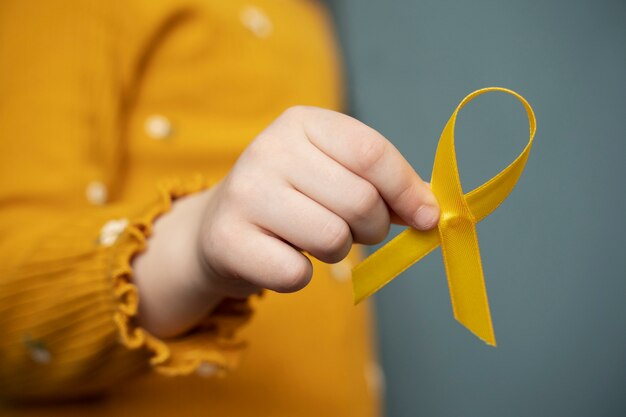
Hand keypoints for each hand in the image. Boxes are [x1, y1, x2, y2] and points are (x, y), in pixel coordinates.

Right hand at [133, 107, 438, 337]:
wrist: (219, 228)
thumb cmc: (291, 199)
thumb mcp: (334, 173)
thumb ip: (382, 184)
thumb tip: (429, 211)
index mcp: (301, 122)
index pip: (370, 152)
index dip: (406, 190)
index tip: (425, 217)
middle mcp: (268, 149)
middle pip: (359, 200)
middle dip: (372, 227)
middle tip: (354, 230)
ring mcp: (244, 193)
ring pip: (333, 239)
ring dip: (337, 251)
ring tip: (313, 240)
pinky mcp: (228, 240)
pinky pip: (296, 274)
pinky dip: (300, 276)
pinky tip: (281, 257)